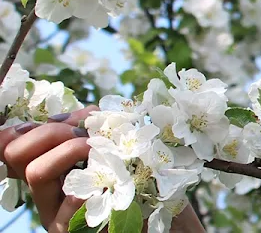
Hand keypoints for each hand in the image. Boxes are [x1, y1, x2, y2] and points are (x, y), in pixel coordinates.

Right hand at [0, 106, 204, 232]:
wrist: (167, 220)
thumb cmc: (142, 180)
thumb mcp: (116, 146)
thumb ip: (95, 127)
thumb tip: (79, 116)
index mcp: (50, 169)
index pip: (12, 145)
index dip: (27, 128)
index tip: (66, 122)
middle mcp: (44, 192)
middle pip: (17, 155)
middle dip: (51, 133)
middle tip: (85, 135)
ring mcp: (54, 213)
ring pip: (38, 173)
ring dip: (70, 151)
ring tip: (100, 150)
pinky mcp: (71, 230)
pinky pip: (71, 198)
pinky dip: (94, 181)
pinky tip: (114, 178)